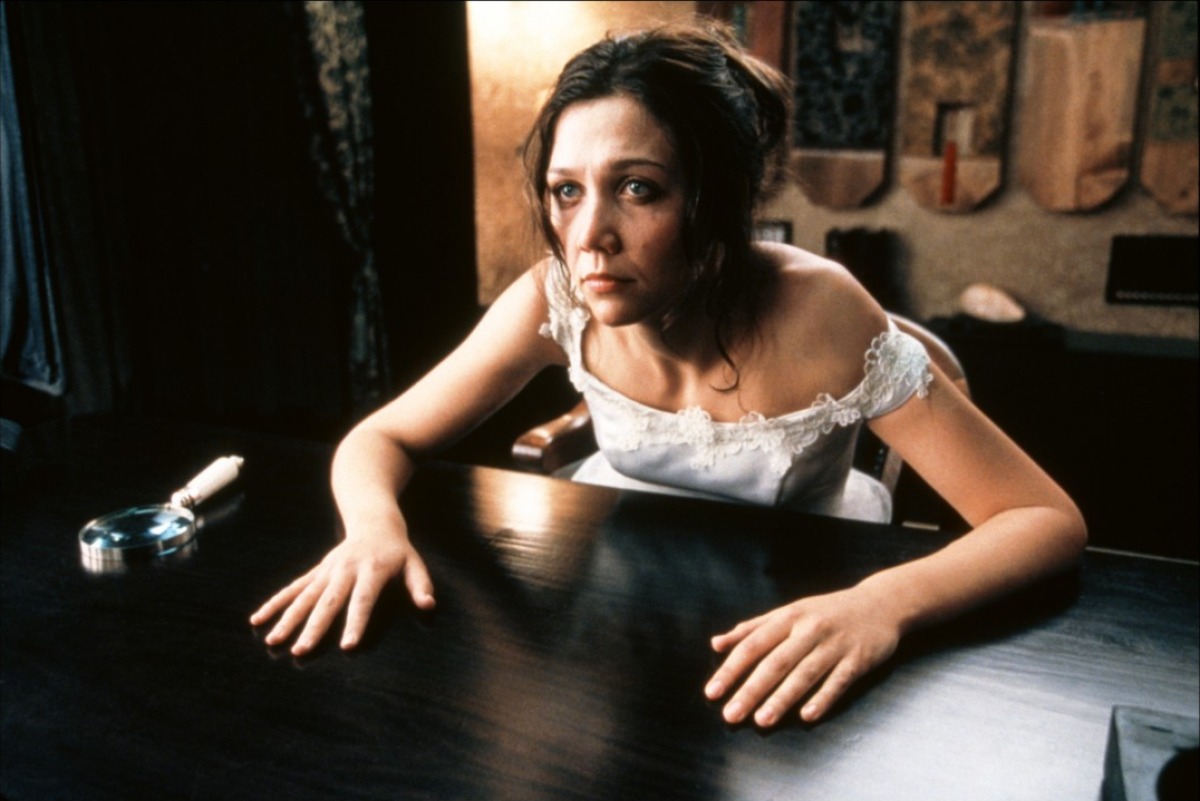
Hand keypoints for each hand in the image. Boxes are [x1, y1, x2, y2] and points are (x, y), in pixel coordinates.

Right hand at [249, 528, 434, 655]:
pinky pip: (293, 588)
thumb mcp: (414, 563)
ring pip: (304, 596)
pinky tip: (258, 619)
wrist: (373, 520)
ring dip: (287, 618)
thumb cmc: (397, 549)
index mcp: (372, 570)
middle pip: (328, 601)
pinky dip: (275, 603)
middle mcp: (345, 570)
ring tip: (273, 641)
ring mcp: (327, 570)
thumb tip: (429, 606)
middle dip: (313, 627)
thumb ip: (421, 584)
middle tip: (300, 651)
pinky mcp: (317, 571)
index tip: (347, 645)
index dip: (356, 622)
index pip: (363, 600)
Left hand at [704, 586, 899, 726]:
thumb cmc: (826, 612)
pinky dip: (823, 698)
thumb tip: (716, 643)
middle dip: (752, 690)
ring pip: (805, 673)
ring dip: (782, 699)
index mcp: (788, 617)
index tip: (712, 692)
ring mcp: (835, 644)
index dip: (731, 669)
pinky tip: (808, 716)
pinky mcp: (858, 659)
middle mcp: (809, 629)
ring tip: (762, 721)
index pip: (753, 645)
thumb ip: (752, 628)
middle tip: (731, 715)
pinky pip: (838, 681)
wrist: (880, 603)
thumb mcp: (788, 612)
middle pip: (776, 662)